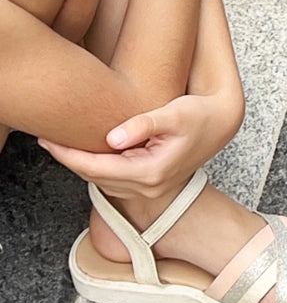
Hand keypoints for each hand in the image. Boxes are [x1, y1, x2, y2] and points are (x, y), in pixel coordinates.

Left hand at [38, 91, 242, 200]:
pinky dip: (98, 164)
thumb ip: (144, 124)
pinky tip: (90, 149)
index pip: (96, 167)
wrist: (222, 124)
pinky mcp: (148, 183)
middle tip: (48, 138)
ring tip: (63, 142)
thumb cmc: (200, 115)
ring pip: (102, 179)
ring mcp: (147, 189)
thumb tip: (111, 137)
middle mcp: (146, 187)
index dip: (69, 154)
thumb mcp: (175, 114)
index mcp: (150, 172)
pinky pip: (113, 177)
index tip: (49, 140)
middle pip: (94, 176)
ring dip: (82, 162)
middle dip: (69, 158)